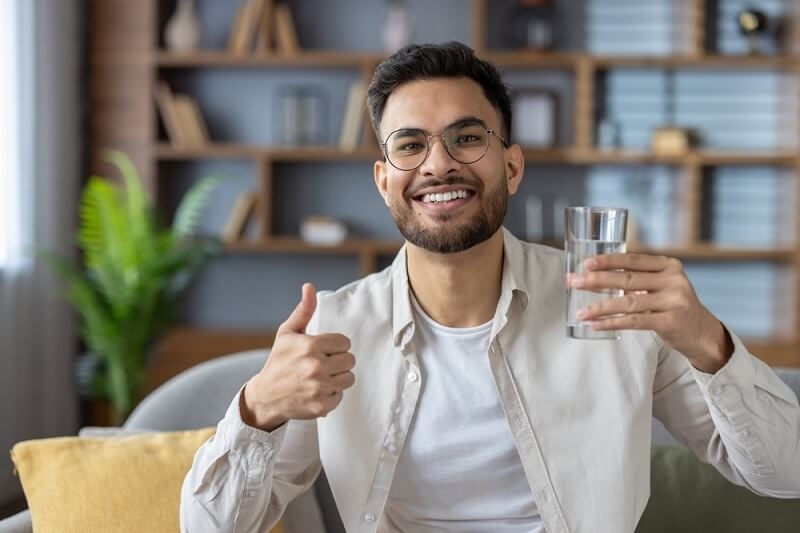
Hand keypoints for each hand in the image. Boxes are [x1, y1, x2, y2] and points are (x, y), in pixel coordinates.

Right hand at [241, 282, 355, 431]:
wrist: (266, 396)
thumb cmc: (278, 361)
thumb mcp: (287, 333)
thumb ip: (304, 311)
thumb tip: (309, 287)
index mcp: (310, 346)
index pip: (345, 342)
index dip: (335, 346)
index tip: (324, 350)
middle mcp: (316, 366)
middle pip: (350, 360)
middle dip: (338, 361)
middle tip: (322, 364)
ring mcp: (319, 388)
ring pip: (349, 378)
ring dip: (337, 378)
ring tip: (321, 377)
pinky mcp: (321, 405)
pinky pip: (341, 395)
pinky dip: (331, 394)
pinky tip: (317, 391)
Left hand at [571, 253, 732, 372]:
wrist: (703, 333)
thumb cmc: (674, 306)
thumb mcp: (663, 285)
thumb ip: (638, 278)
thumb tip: (595, 275)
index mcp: (669, 265)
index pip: (633, 259)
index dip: (608, 260)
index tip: (586, 263)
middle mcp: (673, 280)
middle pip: (626, 278)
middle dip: (596, 280)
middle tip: (573, 282)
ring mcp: (673, 301)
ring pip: (627, 302)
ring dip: (600, 307)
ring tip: (580, 311)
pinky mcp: (670, 322)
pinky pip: (633, 321)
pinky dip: (611, 323)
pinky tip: (595, 324)